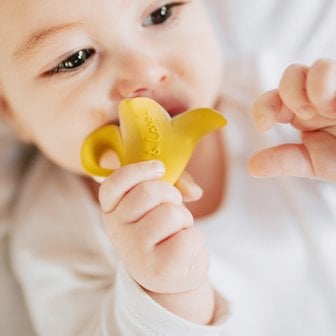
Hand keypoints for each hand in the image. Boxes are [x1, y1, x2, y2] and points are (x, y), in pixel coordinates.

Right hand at [99, 161, 208, 293]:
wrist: (172, 272)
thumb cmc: (165, 230)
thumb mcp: (161, 202)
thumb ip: (175, 183)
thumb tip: (194, 191)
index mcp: (113, 210)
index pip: (113, 184)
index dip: (138, 170)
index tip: (160, 169)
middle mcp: (117, 230)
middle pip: (149, 192)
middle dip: (172, 195)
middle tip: (172, 210)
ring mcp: (135, 252)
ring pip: (171, 213)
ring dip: (184, 219)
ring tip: (178, 231)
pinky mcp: (158, 268)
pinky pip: (188, 238)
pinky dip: (195, 238)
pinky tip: (185, 248)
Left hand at [250, 59, 335, 180]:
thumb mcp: (315, 163)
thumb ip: (285, 161)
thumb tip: (252, 167)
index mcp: (300, 112)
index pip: (272, 99)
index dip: (262, 108)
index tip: (264, 126)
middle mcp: (317, 96)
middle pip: (292, 75)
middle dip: (291, 93)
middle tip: (305, 115)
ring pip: (320, 67)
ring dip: (317, 85)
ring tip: (327, 108)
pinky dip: (332, 83)